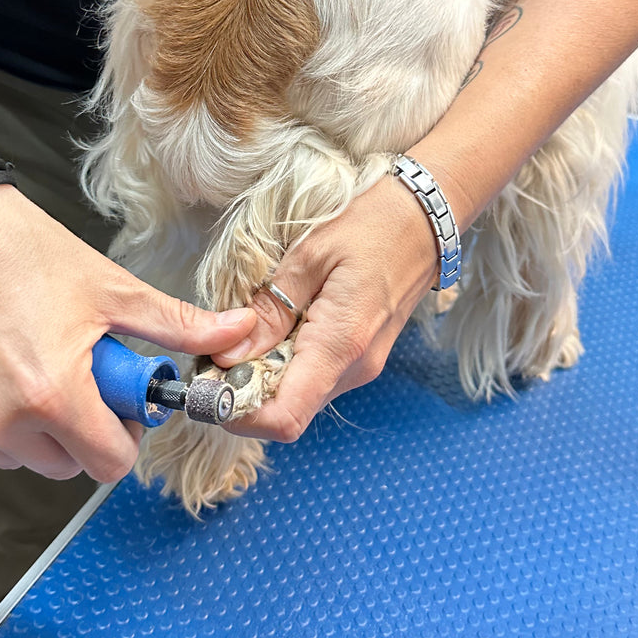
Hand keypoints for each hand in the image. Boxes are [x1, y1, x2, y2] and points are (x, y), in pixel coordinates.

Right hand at [0, 185, 254, 480]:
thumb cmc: (25, 251)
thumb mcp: (112, 289)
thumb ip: (178, 325)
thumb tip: (240, 331)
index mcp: (53, 396)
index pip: (108, 465)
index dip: (121, 435)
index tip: (115, 402)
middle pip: (60, 465)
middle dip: (75, 430)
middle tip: (69, 374)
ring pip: (10, 455)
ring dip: (24, 425)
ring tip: (22, 361)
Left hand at [211, 174, 438, 441]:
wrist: (427, 219)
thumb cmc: (372, 227)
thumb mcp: (309, 257)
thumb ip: (269, 311)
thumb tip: (227, 356)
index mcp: (341, 345)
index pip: (285, 418)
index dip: (239, 414)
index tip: (210, 383)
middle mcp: (355, 370)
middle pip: (287, 412)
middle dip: (243, 393)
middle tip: (215, 352)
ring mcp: (361, 368)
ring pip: (299, 398)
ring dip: (263, 379)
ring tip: (245, 334)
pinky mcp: (361, 359)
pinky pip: (314, 379)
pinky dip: (285, 366)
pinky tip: (275, 330)